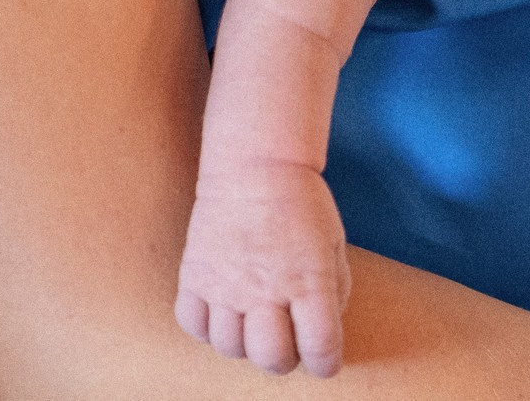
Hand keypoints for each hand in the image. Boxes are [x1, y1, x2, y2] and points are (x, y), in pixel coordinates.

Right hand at [175, 159, 351, 377]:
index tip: (324, 361)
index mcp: (308, 280)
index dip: (325, 363)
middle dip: (286, 360)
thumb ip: (335, 290)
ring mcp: (225, 285)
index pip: (319, 347)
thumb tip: (325, 328)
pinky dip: (209, 329)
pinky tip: (224, 313)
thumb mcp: (334, 244)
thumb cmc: (302, 203)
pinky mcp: (194, 276)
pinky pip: (193, 325)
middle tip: (289, 344)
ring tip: (255, 324)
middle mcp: (264, 289)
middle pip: (271, 358)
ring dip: (246, 346)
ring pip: (230, 348)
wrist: (255, 166)